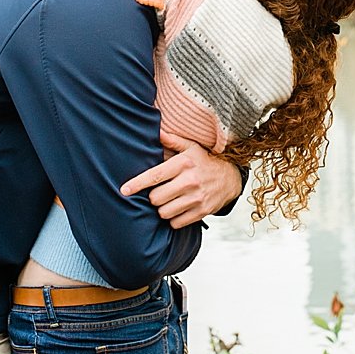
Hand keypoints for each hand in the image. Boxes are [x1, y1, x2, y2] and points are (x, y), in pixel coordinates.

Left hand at [120, 131, 243, 227]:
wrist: (230, 178)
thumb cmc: (204, 161)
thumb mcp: (191, 147)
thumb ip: (172, 140)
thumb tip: (156, 131)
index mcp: (183, 163)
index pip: (154, 176)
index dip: (136, 184)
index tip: (124, 190)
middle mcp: (190, 181)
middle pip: (156, 198)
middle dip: (152, 197)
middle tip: (158, 193)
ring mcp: (196, 198)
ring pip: (164, 212)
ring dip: (162, 209)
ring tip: (168, 201)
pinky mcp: (202, 212)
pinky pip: (176, 222)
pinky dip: (173, 219)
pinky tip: (177, 209)